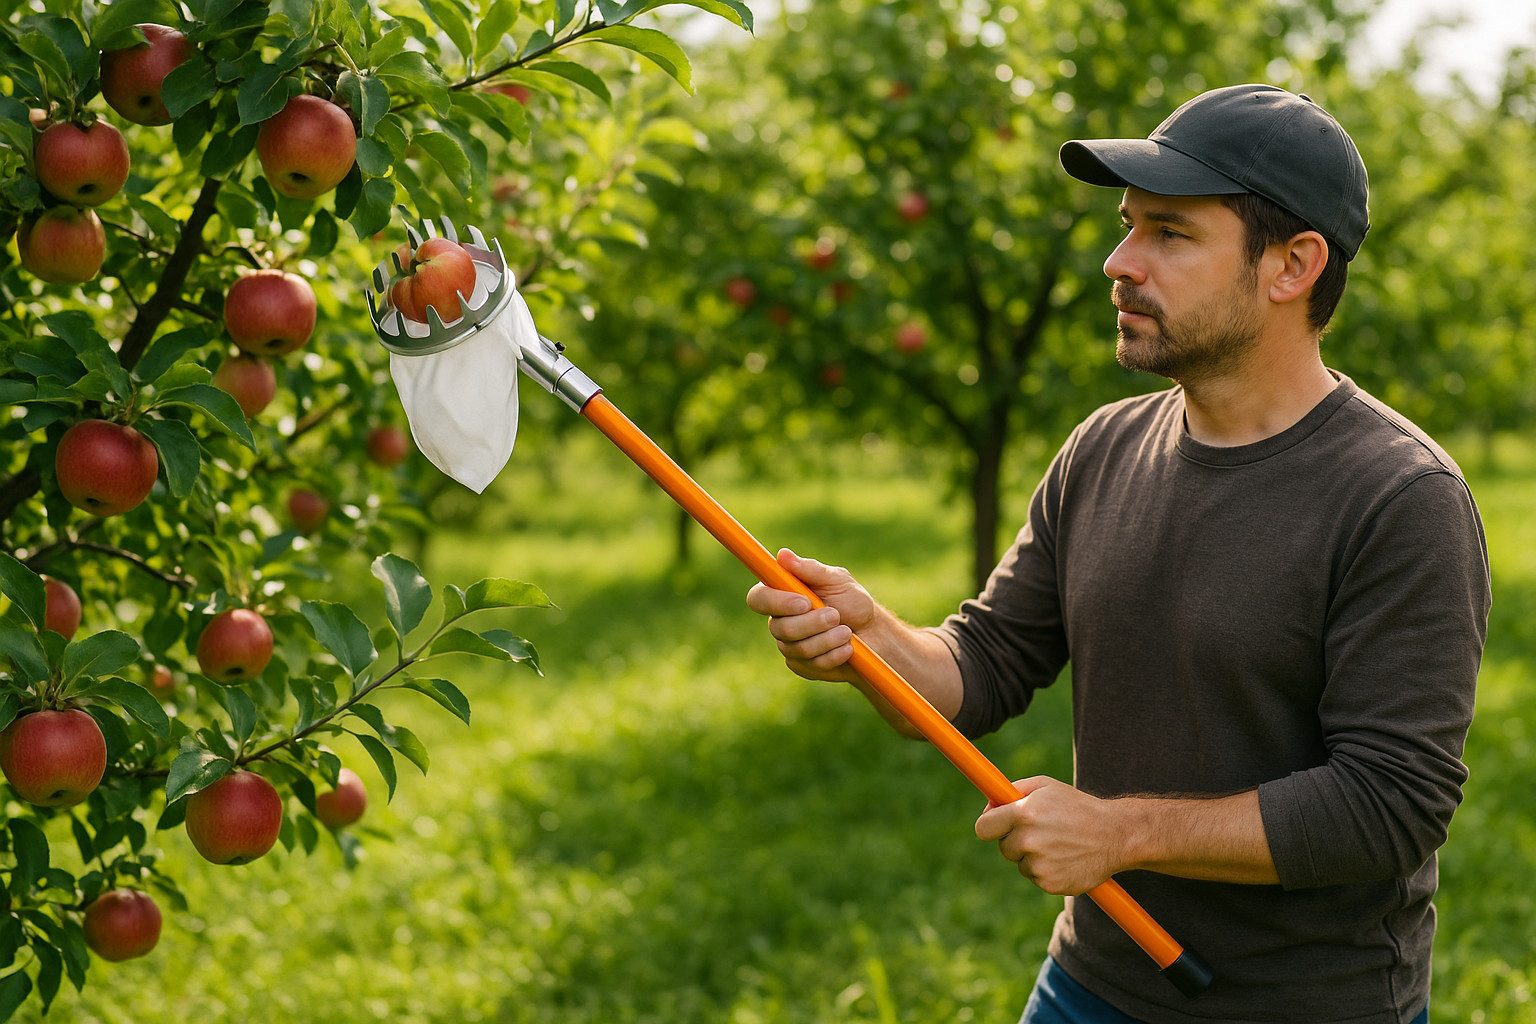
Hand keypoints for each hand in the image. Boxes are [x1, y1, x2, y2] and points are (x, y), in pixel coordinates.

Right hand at [745, 549, 876, 683]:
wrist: (872, 634)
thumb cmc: (853, 602)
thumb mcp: (837, 580)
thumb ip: (811, 570)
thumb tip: (783, 555)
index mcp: (783, 594)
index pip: (758, 598)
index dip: (776, 602)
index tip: (804, 602)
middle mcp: (780, 620)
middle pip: (779, 628)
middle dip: (813, 623)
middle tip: (836, 615)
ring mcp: (789, 645)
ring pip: (797, 648)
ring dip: (828, 639)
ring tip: (847, 632)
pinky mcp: (801, 665)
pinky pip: (811, 665)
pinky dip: (834, 655)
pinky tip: (847, 648)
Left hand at [975, 777, 1129, 895]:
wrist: (1115, 835)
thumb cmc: (1077, 807)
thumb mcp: (1046, 787)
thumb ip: (1013, 791)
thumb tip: (989, 806)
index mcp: (1023, 813)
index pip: (983, 827)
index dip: (989, 826)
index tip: (994, 826)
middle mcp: (1027, 840)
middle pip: (1002, 846)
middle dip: (1015, 839)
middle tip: (1041, 831)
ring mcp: (1038, 864)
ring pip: (1020, 862)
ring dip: (1032, 856)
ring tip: (1058, 844)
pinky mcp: (1049, 884)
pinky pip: (1035, 877)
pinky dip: (1046, 870)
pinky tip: (1065, 858)